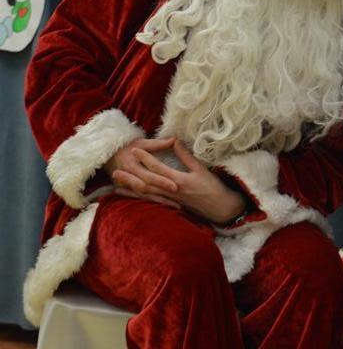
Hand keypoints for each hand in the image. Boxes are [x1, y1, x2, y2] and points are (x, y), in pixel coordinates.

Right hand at [106, 137, 180, 206]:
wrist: (107, 154)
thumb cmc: (126, 147)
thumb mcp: (140, 143)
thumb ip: (157, 144)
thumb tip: (174, 139)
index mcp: (131, 165)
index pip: (148, 176)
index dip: (161, 181)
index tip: (176, 185)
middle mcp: (128, 178)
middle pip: (147, 189)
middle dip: (162, 194)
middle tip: (178, 199)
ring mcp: (126, 186)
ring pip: (144, 196)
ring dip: (159, 201)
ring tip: (177, 205)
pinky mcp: (126, 190)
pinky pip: (140, 199)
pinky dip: (152, 203)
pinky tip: (166, 206)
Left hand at [111, 138, 246, 222]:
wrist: (220, 207)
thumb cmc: (213, 187)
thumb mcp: (200, 169)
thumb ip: (185, 156)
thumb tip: (174, 141)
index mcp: (179, 180)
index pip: (158, 168)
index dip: (146, 158)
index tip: (135, 149)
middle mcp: (172, 192)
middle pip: (147, 183)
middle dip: (130, 176)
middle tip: (115, 169)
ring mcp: (170, 200)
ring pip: (147, 194)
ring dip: (131, 188)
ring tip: (116, 183)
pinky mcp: (171, 206)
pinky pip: (152, 201)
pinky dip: (139, 198)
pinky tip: (130, 195)